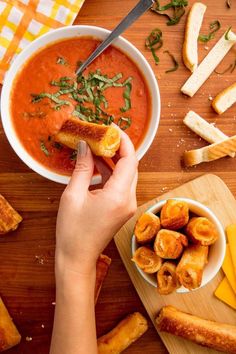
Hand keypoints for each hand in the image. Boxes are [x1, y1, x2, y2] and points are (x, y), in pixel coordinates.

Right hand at [55, 129, 137, 275]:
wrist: (77, 257)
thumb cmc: (73, 231)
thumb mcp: (73, 195)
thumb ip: (82, 167)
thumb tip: (85, 146)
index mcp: (119, 196)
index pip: (130, 160)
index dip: (123, 141)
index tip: (112, 128)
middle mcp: (129, 200)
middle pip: (130, 166)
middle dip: (118, 148)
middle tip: (102, 135)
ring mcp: (127, 205)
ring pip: (126, 174)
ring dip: (113, 159)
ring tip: (97, 146)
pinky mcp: (122, 208)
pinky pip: (120, 184)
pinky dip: (110, 172)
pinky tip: (96, 163)